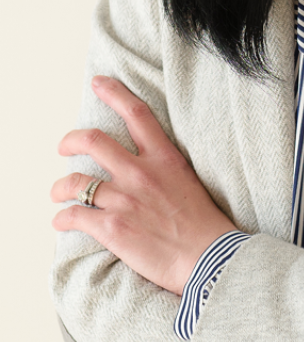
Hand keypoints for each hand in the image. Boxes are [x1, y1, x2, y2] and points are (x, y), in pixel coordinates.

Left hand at [51, 77, 236, 294]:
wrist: (208, 258)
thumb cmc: (203, 224)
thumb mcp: (188, 180)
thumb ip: (164, 168)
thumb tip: (145, 165)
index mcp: (164, 158)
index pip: (137, 113)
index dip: (114, 93)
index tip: (99, 83)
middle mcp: (141, 173)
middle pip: (93, 141)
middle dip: (71, 140)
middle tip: (64, 146)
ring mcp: (124, 200)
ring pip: (76, 182)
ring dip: (60, 187)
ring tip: (58, 192)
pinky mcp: (112, 228)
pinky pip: (75, 216)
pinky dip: (63, 218)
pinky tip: (62, 221)